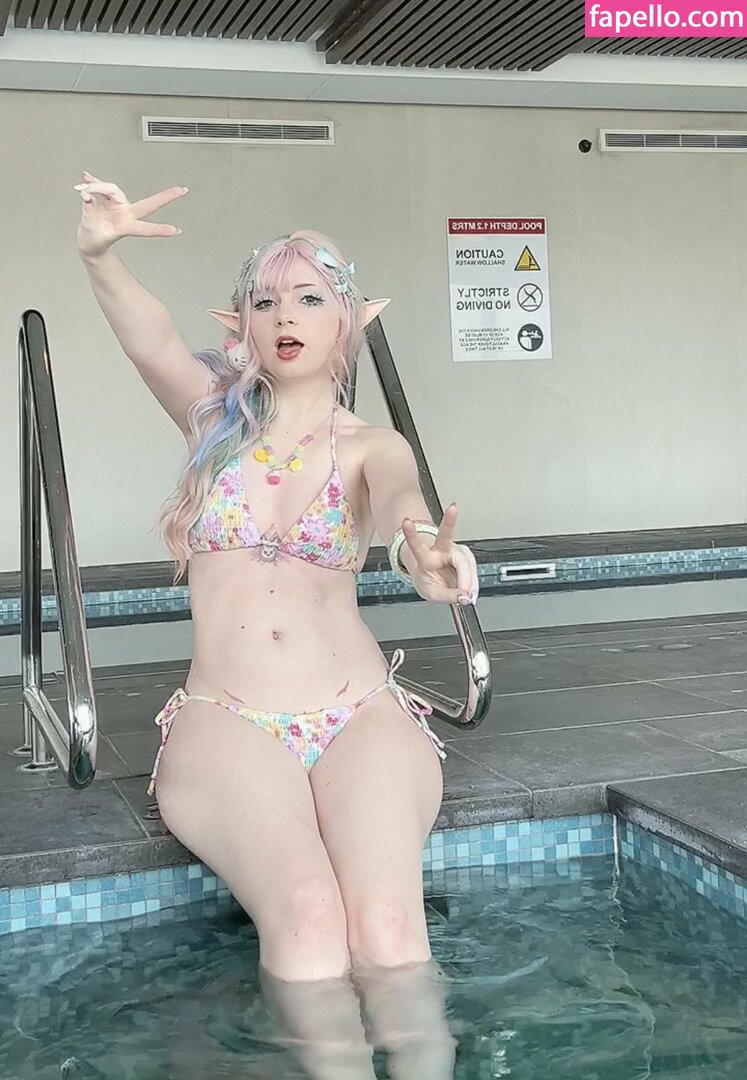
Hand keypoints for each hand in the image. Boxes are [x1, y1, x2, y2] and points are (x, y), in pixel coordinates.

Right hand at [73, 170, 187, 258]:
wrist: (89, 242)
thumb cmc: (93, 241)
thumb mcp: (90, 230)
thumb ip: (89, 211)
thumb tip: (87, 195)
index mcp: (125, 226)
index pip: (145, 228)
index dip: (160, 229)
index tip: (177, 231)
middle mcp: (126, 214)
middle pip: (149, 204)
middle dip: (165, 197)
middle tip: (182, 190)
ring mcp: (119, 206)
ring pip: (113, 189)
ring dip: (97, 186)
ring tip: (84, 186)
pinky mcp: (108, 200)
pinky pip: (101, 188)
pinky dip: (92, 183)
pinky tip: (87, 177)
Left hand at [401, 504, 478, 604]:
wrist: (438, 580)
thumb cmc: (430, 581)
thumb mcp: (432, 593)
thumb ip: (447, 596)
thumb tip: (464, 596)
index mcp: (426, 557)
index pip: (417, 546)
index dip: (411, 534)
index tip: (406, 521)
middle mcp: (441, 550)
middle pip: (445, 535)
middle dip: (449, 520)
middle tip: (452, 508)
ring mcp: (456, 551)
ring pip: (466, 563)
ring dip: (468, 581)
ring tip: (466, 596)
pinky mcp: (467, 557)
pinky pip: (473, 572)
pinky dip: (473, 584)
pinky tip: (470, 593)